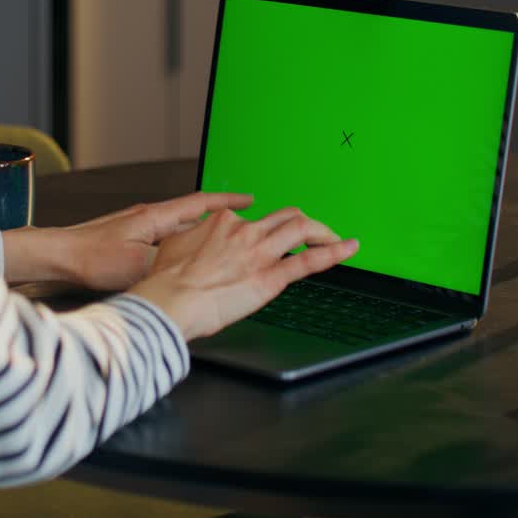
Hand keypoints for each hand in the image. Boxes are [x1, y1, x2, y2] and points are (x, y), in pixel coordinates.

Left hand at [1, 192, 254, 288]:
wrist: (58, 256)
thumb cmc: (90, 257)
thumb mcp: (136, 264)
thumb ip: (168, 264)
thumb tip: (194, 268)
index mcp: (155, 217)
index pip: (200, 203)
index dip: (228, 201)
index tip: (250, 199)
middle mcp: (149, 218)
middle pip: (193, 215)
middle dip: (220, 220)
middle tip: (243, 225)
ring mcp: (138, 229)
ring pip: (179, 231)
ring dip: (200, 236)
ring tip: (220, 247)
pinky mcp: (128, 243)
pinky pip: (165, 243)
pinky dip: (180, 249)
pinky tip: (181, 264)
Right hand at [129, 208, 358, 340]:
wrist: (170, 300)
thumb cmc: (167, 281)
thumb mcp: (175, 247)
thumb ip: (193, 239)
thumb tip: (195, 241)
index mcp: (221, 222)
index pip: (252, 218)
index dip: (264, 229)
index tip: (267, 239)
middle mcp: (245, 230)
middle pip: (285, 216)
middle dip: (304, 223)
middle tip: (312, 234)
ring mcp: (260, 252)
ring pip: (302, 228)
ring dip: (322, 232)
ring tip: (334, 239)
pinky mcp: (270, 277)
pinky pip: (309, 261)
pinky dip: (334, 252)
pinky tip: (350, 249)